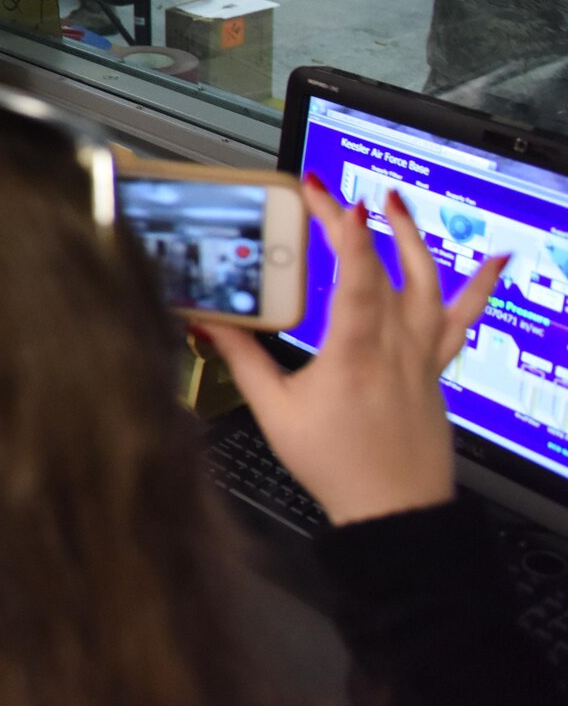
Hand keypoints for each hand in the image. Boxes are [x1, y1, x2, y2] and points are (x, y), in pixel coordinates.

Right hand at [195, 177, 505, 526]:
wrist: (394, 511)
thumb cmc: (339, 467)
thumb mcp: (275, 411)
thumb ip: (242, 359)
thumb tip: (208, 322)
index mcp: (354, 355)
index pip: (356, 280)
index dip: (347, 237)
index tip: (334, 201)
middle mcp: (396, 348)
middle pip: (388, 269)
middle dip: (362, 222)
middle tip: (336, 194)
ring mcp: (422, 355)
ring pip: (430, 284)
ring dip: (413, 238)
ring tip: (394, 202)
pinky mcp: (435, 367)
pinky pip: (463, 318)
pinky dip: (482, 285)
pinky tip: (496, 259)